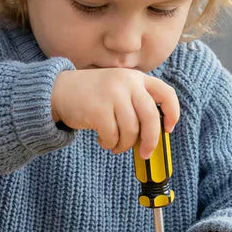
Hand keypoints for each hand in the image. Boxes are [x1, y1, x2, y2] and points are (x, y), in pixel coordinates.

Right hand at [51, 68, 179, 157]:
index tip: (168, 129)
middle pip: (151, 118)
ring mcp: (113, 95)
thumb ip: (136, 103)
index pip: (166, 93)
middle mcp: (127, 83)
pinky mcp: (99, 109)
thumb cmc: (93, 95)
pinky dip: (110, 143)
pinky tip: (103, 140)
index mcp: (136, 78)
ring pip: (131, 130)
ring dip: (124, 145)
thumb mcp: (118, 89)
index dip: (173, 113)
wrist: (59, 90)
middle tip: (145, 153)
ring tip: (115, 145)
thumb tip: (153, 136)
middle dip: (151, 140)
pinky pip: (113, 136)